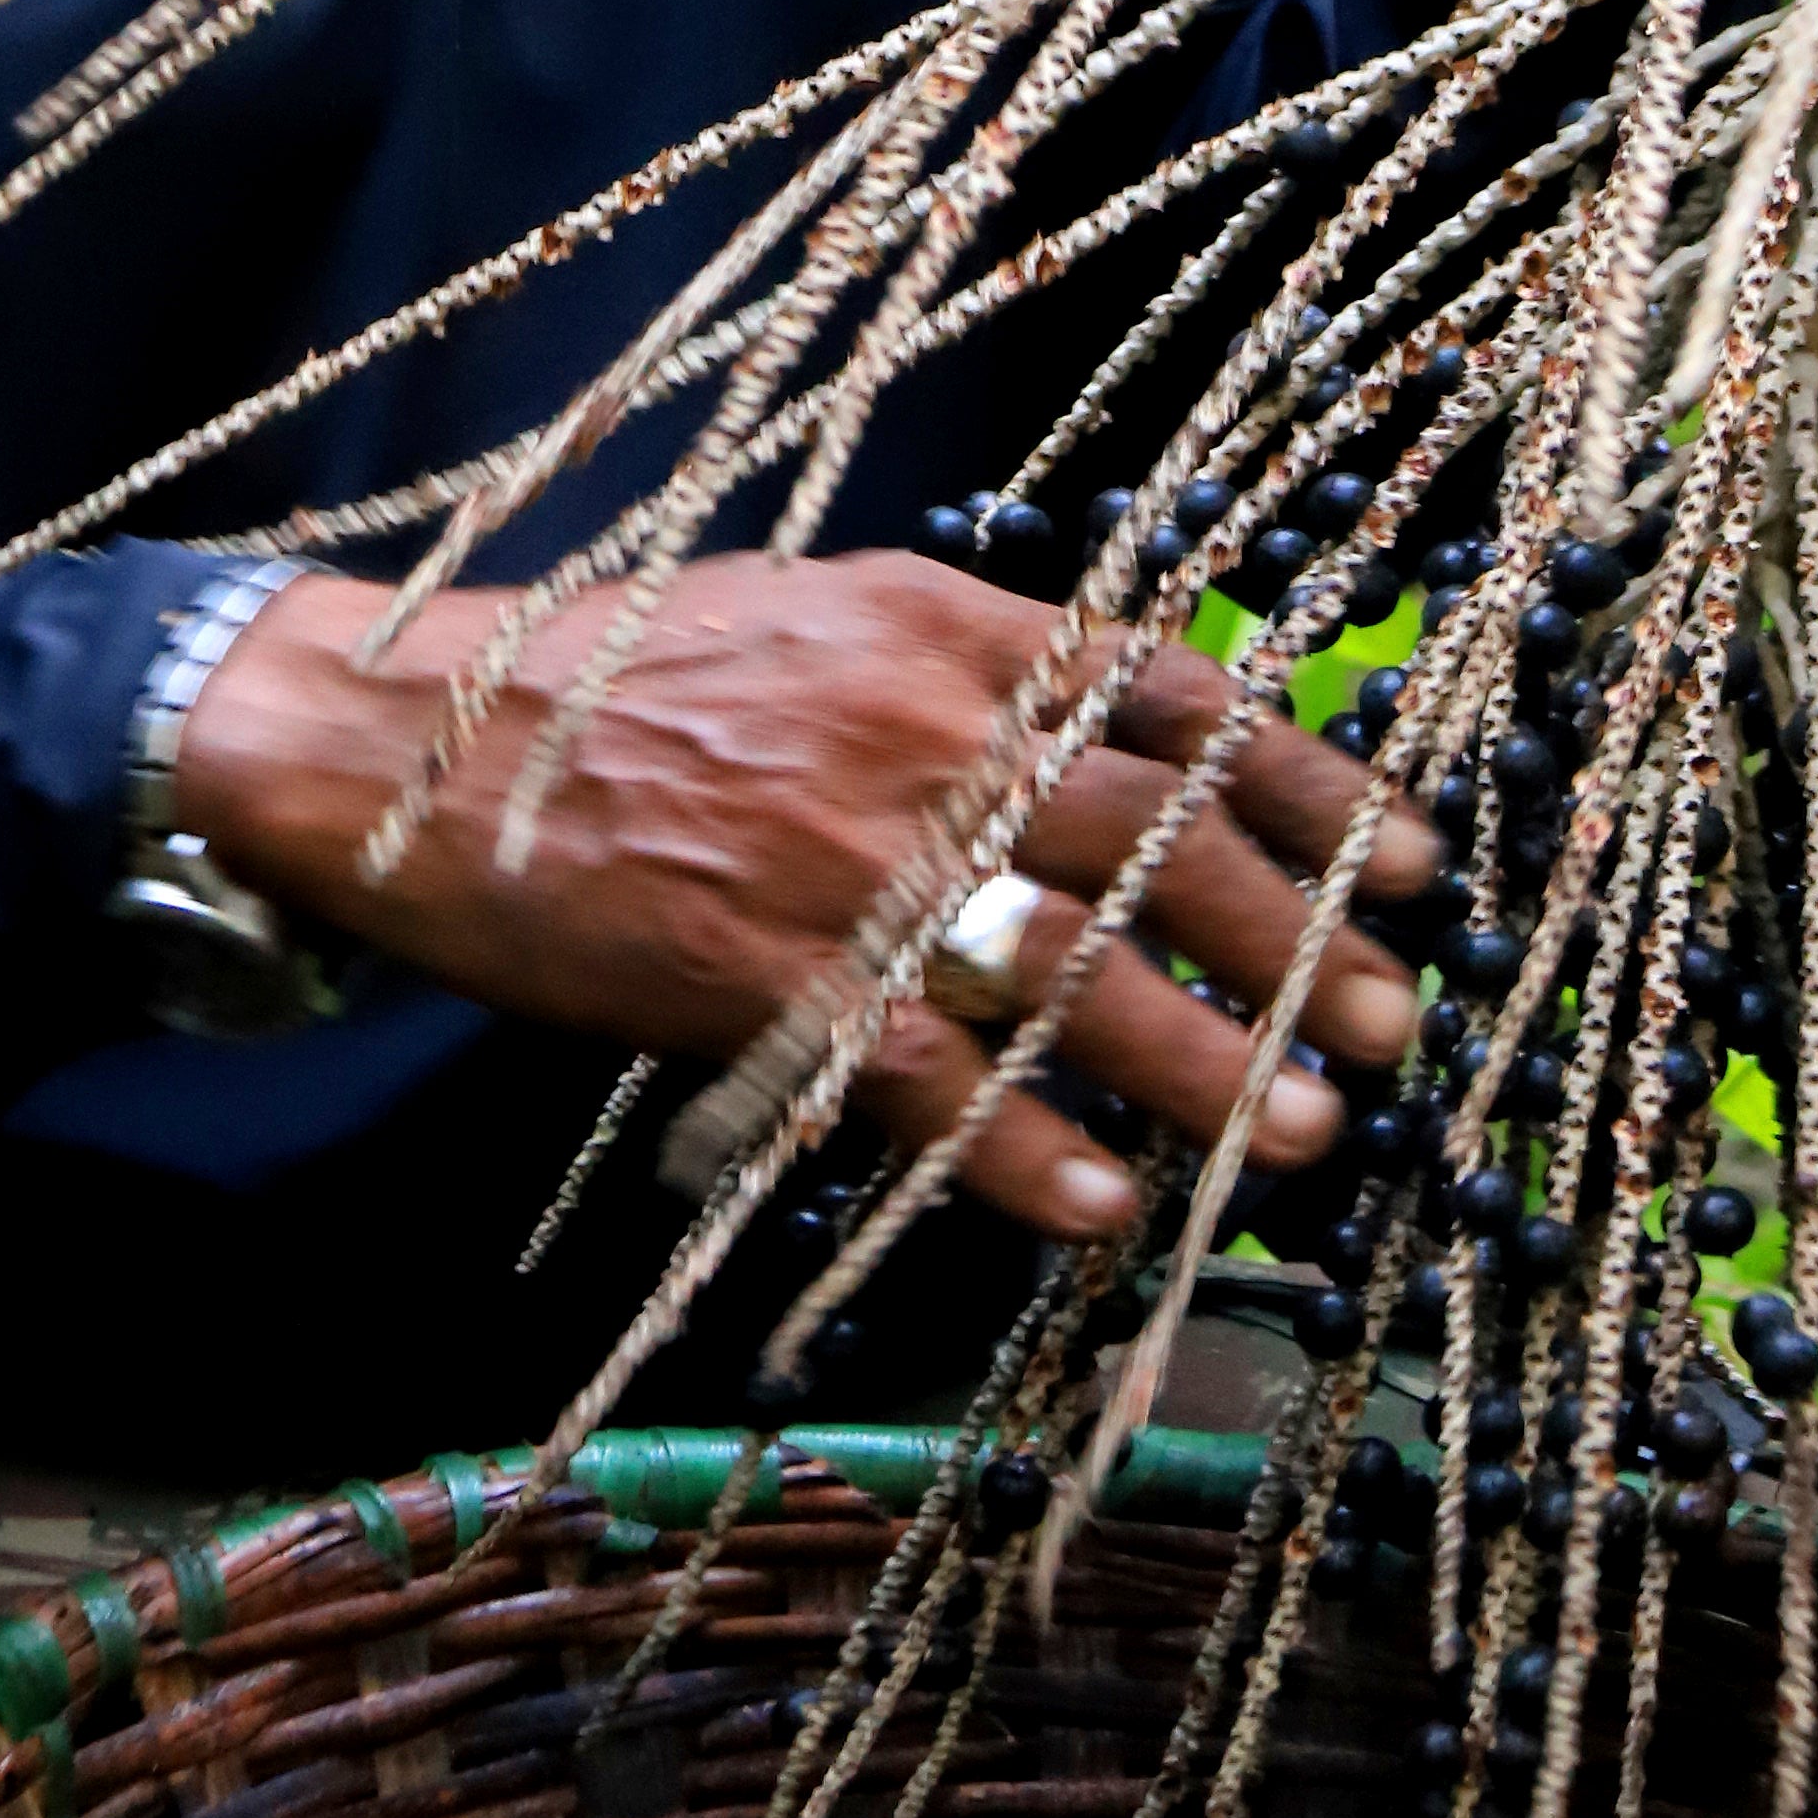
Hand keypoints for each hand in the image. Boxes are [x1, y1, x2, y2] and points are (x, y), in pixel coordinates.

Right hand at [180, 551, 1434, 1243]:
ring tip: (1303, 1133)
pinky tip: (1099, 1207)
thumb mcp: (813, 611)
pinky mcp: (763, 973)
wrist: (403, 735)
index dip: (1312, 776)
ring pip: (1075, 964)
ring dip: (1205, 1057)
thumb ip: (961, 663)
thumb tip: (1115, 724)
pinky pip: (928, 1077)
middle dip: (1303, 934)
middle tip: (1396, 1019)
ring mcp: (849, 855)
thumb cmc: (610, 673)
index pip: (1176, 693)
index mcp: (942, 622)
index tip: (1414, 850)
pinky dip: (1023, 1148)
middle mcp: (922, 724)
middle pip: (1163, 834)